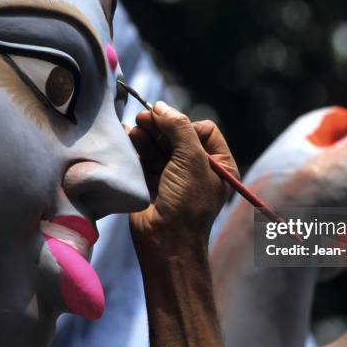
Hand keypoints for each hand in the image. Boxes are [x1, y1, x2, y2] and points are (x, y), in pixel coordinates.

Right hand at [128, 102, 238, 256]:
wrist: (165, 240)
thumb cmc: (187, 201)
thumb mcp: (191, 159)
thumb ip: (179, 128)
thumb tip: (161, 106)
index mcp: (218, 165)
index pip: (204, 130)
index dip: (185, 124)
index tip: (169, 126)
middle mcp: (197, 169)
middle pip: (178, 135)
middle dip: (161, 126)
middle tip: (143, 117)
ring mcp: (175, 176)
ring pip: (159, 144)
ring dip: (146, 134)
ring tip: (134, 128)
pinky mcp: (153, 182)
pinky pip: (146, 157)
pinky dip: (137, 147)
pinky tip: (127, 137)